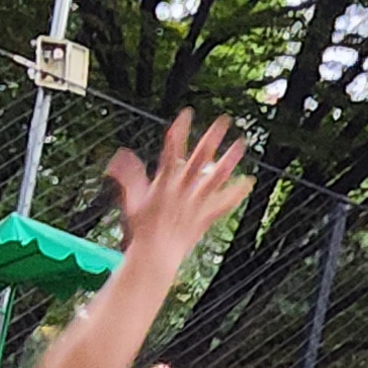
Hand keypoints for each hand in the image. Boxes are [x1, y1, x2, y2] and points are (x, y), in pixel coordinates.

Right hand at [106, 109, 250, 269]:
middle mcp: (183, 189)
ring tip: (241, 143)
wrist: (156, 253)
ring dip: (229, 159)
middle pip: (200, 158)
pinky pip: (224, 203)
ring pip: (216, 176)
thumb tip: (119, 156)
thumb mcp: (133, 198)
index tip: (186, 114)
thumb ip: (128, 175)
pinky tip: (249, 182)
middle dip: (211, 138)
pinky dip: (237, 193)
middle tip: (223, 121)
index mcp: (165, 182)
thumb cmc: (142, 228)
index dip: (179, 131)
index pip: (172, 151)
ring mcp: (196, 202)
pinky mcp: (205, 216)